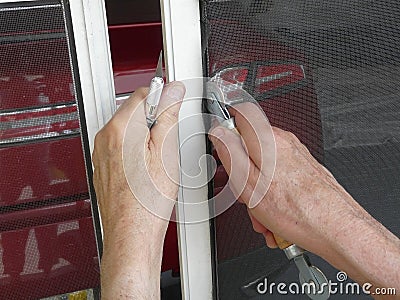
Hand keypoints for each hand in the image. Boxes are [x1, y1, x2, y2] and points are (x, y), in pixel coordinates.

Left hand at [92, 82, 183, 298]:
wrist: (132, 233)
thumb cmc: (147, 201)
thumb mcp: (167, 152)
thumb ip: (168, 116)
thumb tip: (173, 93)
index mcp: (121, 129)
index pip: (143, 93)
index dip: (164, 95)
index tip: (175, 99)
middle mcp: (106, 138)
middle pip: (135, 111)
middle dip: (155, 118)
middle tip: (170, 137)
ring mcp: (102, 153)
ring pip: (129, 130)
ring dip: (147, 135)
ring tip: (160, 158)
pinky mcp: (105, 166)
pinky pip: (122, 147)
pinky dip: (137, 150)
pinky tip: (149, 169)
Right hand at [209, 102, 399, 297]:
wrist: (337, 228)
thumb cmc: (298, 210)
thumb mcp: (249, 183)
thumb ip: (230, 153)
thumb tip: (219, 134)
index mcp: (268, 139)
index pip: (240, 116)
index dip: (226, 134)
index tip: (223, 153)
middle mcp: (285, 142)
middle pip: (250, 149)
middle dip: (242, 175)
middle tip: (244, 196)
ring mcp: (297, 156)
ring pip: (264, 168)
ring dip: (257, 192)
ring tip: (262, 215)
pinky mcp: (305, 171)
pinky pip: (279, 179)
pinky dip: (273, 197)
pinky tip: (275, 217)